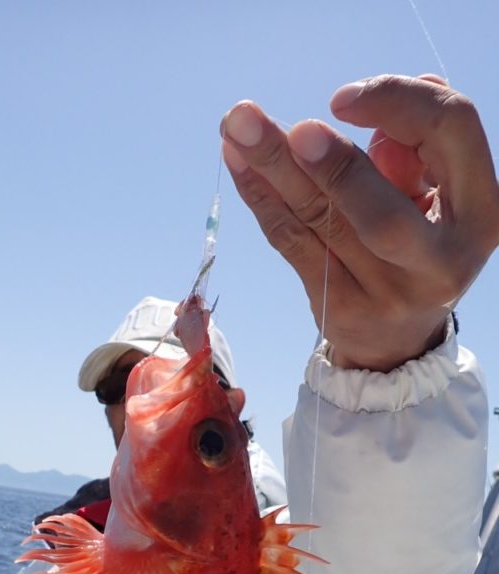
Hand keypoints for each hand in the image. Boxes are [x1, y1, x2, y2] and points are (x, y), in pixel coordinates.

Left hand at [221, 74, 498, 370]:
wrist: (398, 339)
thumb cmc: (417, 243)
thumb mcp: (434, 197)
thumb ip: (413, 153)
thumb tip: (372, 109)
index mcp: (480, 214)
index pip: (450, 133)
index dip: (396, 104)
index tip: (341, 98)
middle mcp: (438, 261)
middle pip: (379, 210)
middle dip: (334, 165)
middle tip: (294, 131)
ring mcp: (386, 292)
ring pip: (322, 222)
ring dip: (274, 170)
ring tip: (236, 127)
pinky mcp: (338, 307)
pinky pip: (291, 243)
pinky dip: (261, 198)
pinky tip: (236, 162)